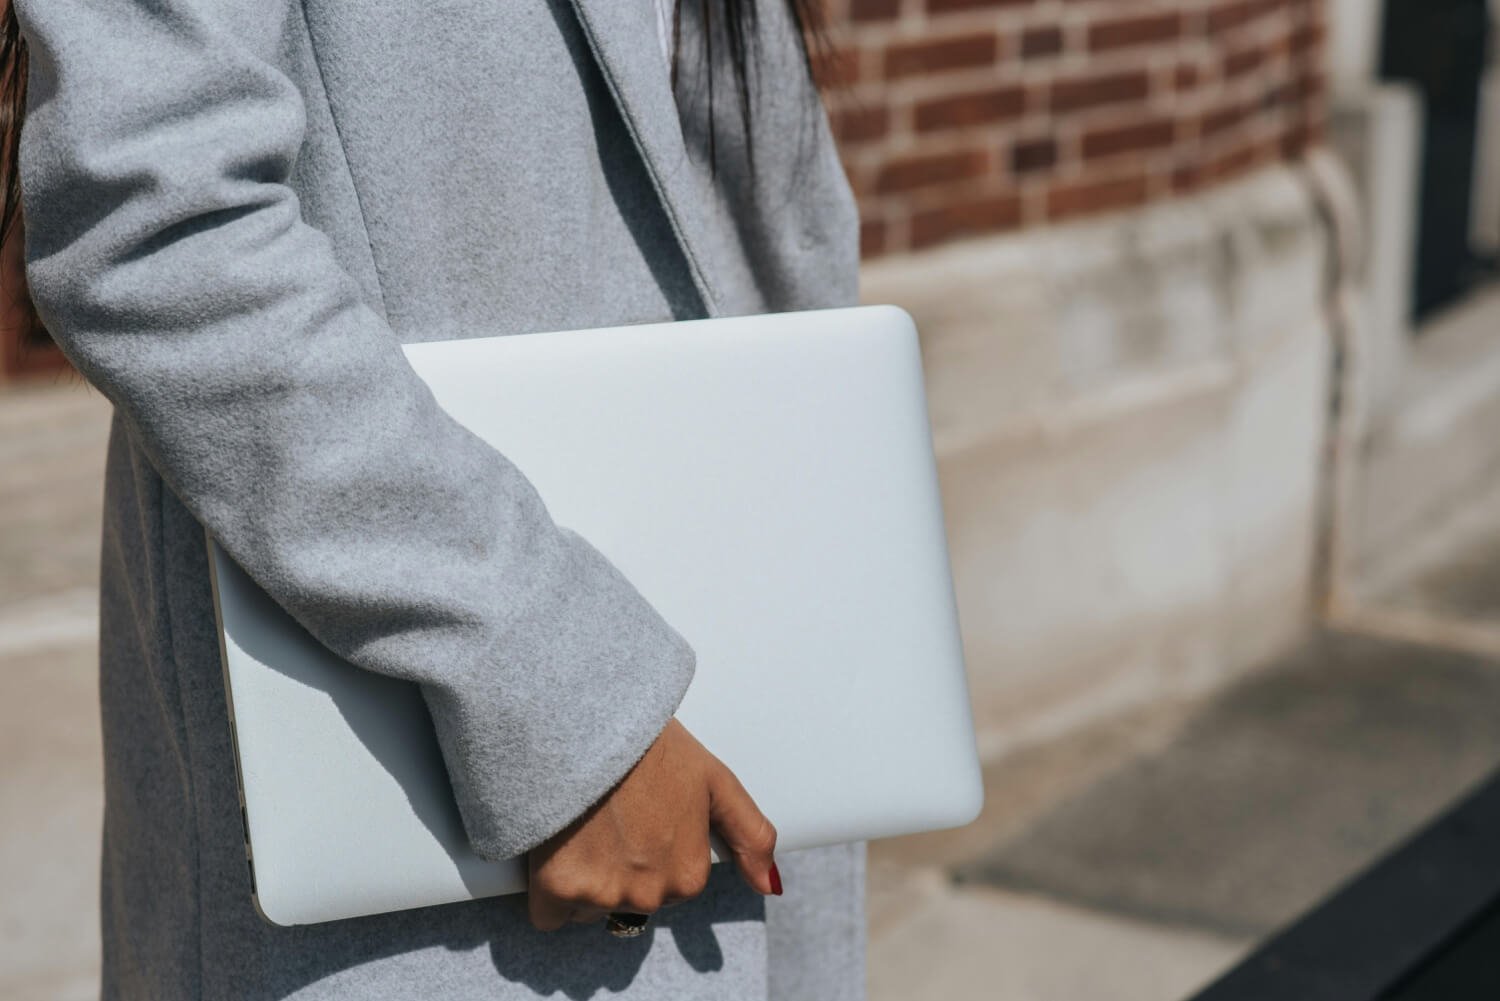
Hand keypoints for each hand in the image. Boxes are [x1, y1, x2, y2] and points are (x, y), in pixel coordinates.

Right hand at [526, 718, 780, 929]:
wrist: (587, 723)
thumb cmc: (651, 744)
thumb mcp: (716, 780)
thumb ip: (750, 836)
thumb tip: (770, 886)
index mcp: (689, 876)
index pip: (669, 884)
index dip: (652, 847)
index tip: (639, 815)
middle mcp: (649, 895)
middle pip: (629, 898)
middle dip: (619, 866)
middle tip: (609, 816)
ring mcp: (602, 895)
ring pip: (589, 906)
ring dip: (583, 878)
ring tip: (582, 825)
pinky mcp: (556, 890)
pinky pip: (549, 916)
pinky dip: (549, 891)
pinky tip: (553, 851)